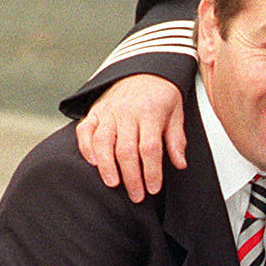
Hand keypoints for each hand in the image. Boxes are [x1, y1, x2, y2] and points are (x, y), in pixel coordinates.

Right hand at [75, 74, 186, 200]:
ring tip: (113, 184)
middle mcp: (126, 111)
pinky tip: (94, 163)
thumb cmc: (162, 96)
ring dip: (107, 167)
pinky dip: (86, 148)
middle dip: (131, 177)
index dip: (151, 171)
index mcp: (150, 112)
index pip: (149, 147)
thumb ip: (176, 139)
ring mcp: (108, 111)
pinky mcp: (95, 111)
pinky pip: (85, 130)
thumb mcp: (177, 113)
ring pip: (103, 142)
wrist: (144, 69)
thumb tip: (180, 164)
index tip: (153, 189)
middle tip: (136, 196)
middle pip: (126, 149)